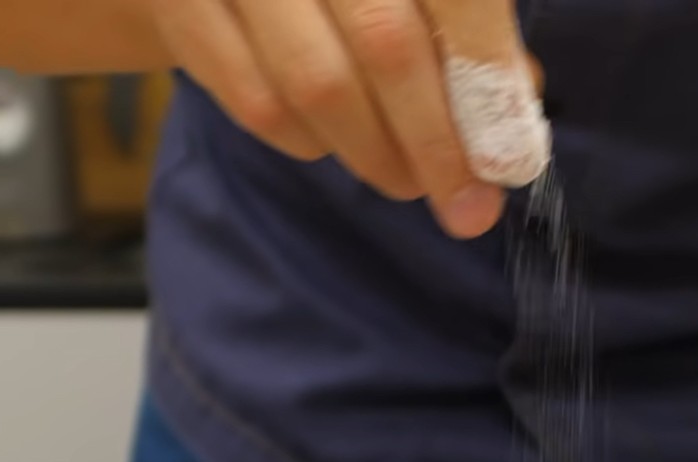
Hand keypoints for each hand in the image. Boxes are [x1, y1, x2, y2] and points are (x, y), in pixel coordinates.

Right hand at [150, 0, 545, 237]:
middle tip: (467, 206)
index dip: (485, 68)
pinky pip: (256, 103)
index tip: (510, 152)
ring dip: (376, 154)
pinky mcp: (181, 10)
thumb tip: (516, 97)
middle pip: (384, 43)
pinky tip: (339, 145)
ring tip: (412, 183)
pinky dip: (310, 142)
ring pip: (314, 86)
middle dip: (435, 141)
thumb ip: (461, 16)